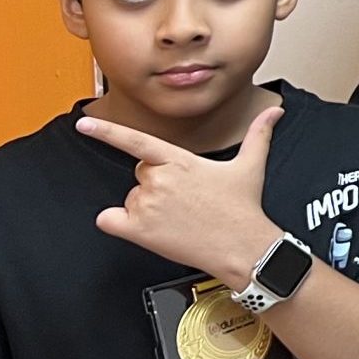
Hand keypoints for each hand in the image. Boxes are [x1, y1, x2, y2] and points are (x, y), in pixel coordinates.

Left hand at [84, 108, 286, 285]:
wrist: (243, 246)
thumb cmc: (243, 208)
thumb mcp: (251, 166)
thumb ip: (259, 134)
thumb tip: (274, 112)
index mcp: (180, 160)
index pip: (135, 141)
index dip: (106, 132)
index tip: (84, 124)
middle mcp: (160, 179)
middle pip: (141, 173)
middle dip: (159, 184)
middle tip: (186, 199)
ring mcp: (147, 204)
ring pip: (132, 198)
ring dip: (148, 207)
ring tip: (178, 217)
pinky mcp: (138, 229)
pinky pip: (110, 220)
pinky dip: (118, 222)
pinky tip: (143, 227)